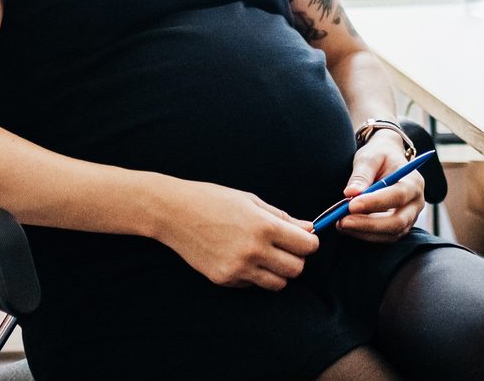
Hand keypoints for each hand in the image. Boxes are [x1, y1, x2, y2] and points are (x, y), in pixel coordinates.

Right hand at [153, 179, 318, 289]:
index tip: (303, 238)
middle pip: (296, 269)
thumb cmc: (213, 200)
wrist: (174, 212)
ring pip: (278, 283)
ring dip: (278, 271)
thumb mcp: (250, 201)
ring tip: (264, 255)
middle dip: (296, 258)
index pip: (307, 246)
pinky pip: (253, 284)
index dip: (309, 242)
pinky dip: (254, 275)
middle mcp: (253, 250)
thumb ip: (282, 218)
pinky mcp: (225, 279)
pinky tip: (240, 257)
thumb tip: (309, 229)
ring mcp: (238, 268)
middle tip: (284, 247)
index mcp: (263, 226)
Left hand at [335, 135, 423, 242]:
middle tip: (342, 221)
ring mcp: (409, 218)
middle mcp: (416, 203)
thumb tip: (350, 193)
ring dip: (364, 232)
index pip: (398, 196)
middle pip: (397, 222)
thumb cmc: (379, 156)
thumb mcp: (370, 156)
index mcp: (413, 182)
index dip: (374, 203)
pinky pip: (384, 237)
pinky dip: (365, 234)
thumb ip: (361, 174)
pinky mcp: (399, 227)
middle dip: (368, 224)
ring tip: (340, 223)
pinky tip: (348, 226)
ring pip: (390, 234)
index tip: (351, 205)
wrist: (388, 160)